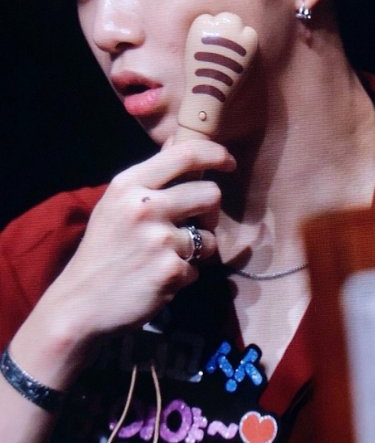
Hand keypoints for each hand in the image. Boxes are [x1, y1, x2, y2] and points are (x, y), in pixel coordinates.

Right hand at [43, 140, 235, 339]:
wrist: (79, 303)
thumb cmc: (102, 249)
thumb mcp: (116, 202)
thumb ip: (151, 175)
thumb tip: (180, 139)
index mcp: (129, 184)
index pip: (186, 154)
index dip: (215, 154)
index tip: (228, 162)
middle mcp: (145, 206)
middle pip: (211, 193)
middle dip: (209, 211)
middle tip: (193, 224)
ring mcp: (159, 240)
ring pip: (210, 237)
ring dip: (196, 250)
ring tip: (167, 257)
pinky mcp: (170, 272)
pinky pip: (197, 269)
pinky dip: (183, 276)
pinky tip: (158, 279)